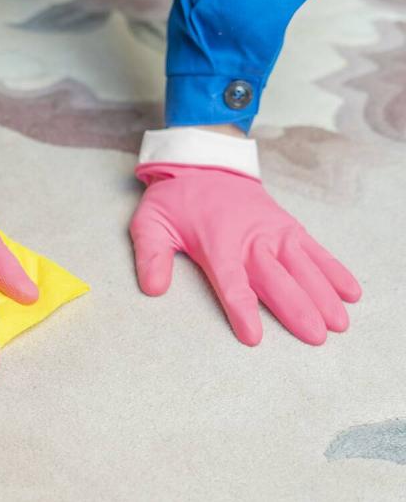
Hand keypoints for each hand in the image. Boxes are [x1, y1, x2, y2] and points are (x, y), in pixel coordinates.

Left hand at [130, 129, 360, 345]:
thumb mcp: (150, 223)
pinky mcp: (289, 226)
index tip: (254, 338)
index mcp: (218, 244)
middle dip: (298, 308)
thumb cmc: (176, 201)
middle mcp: (252, 240)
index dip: (243, 310)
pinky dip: (334, 270)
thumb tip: (153, 289)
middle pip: (277, 280)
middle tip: (317, 337)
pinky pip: (316, 250)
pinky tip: (351, 292)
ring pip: (303, 267)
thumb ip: (151, 256)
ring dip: (323, 294)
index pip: (232, 283)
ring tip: (340, 323)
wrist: (205, 163)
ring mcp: (275, 232)